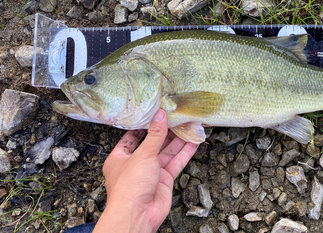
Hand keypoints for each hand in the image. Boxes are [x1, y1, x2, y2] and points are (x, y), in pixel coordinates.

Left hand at [94, 109, 198, 232]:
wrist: (137, 215)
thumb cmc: (129, 187)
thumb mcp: (142, 154)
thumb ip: (155, 135)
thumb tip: (160, 115)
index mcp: (120, 157)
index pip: (132, 137)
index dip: (144, 126)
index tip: (156, 114)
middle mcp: (135, 164)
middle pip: (153, 144)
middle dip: (165, 132)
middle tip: (177, 118)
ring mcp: (151, 173)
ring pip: (166, 153)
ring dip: (178, 141)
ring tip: (189, 126)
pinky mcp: (164, 181)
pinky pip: (175, 163)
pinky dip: (184, 153)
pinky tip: (193, 143)